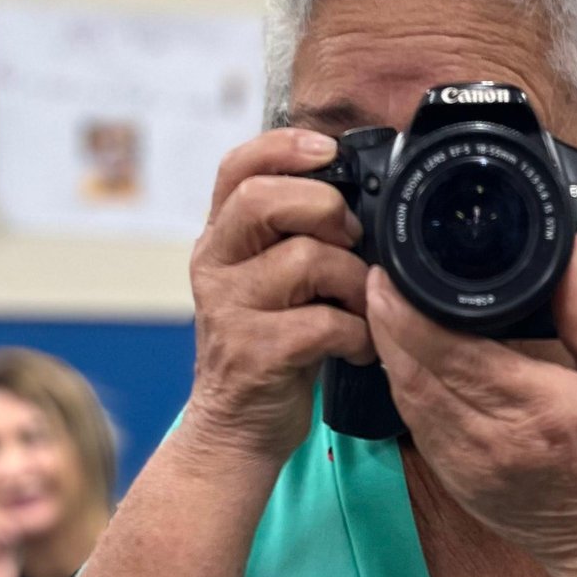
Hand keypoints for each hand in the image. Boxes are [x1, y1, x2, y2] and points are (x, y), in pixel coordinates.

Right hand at [183, 129, 375, 467]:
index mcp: (222, 239)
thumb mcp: (273, 280)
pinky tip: (358, 346)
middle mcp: (215, 265)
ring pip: (305, 259)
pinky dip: (357, 334)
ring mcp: (229, 309)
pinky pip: (324, 322)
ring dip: (354, 281)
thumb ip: (297, 235)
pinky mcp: (255, 352)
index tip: (327, 150)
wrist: (238, 428)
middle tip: (351, 242)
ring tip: (361, 306)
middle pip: (264, 200)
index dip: (283, 147)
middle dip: (326, 210)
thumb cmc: (270, 345)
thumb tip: (362, 197)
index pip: (237, 168)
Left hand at [364, 234, 576, 576]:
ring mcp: (469, 469)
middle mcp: (490, 441)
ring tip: (384, 309)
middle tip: (378, 277)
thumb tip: (567, 249)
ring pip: (406, 400)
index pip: (447, 350)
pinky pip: (417, 428)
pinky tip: (407, 361)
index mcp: (535, 407)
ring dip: (387, 353)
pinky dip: (405, 389)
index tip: (390, 271)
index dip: (405, 310)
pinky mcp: (461, 486)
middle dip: (385, 321)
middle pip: (412, 372)